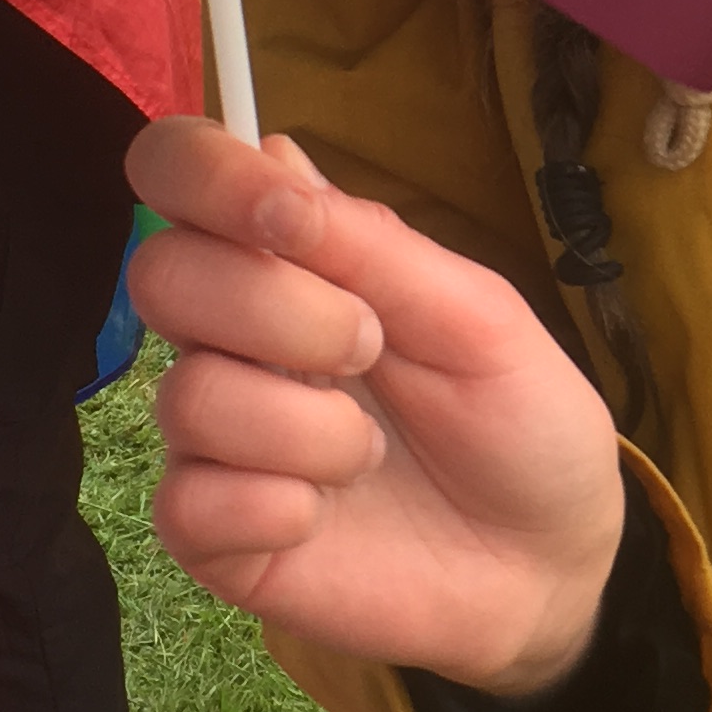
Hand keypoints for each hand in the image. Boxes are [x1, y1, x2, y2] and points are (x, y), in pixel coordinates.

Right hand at [126, 118, 626, 696]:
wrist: (548, 565)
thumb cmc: (519, 423)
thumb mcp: (478, 319)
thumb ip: (372, 245)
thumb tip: (269, 147)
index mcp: (291, 262)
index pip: (182, 176)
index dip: (206, 177)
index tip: (286, 219)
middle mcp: (234, 338)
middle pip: (163, 276)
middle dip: (280, 313)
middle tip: (369, 349)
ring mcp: (216, 438)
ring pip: (189, 396)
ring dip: (306, 428)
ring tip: (371, 454)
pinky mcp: (210, 534)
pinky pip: (187, 504)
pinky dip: (274, 509)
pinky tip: (322, 520)